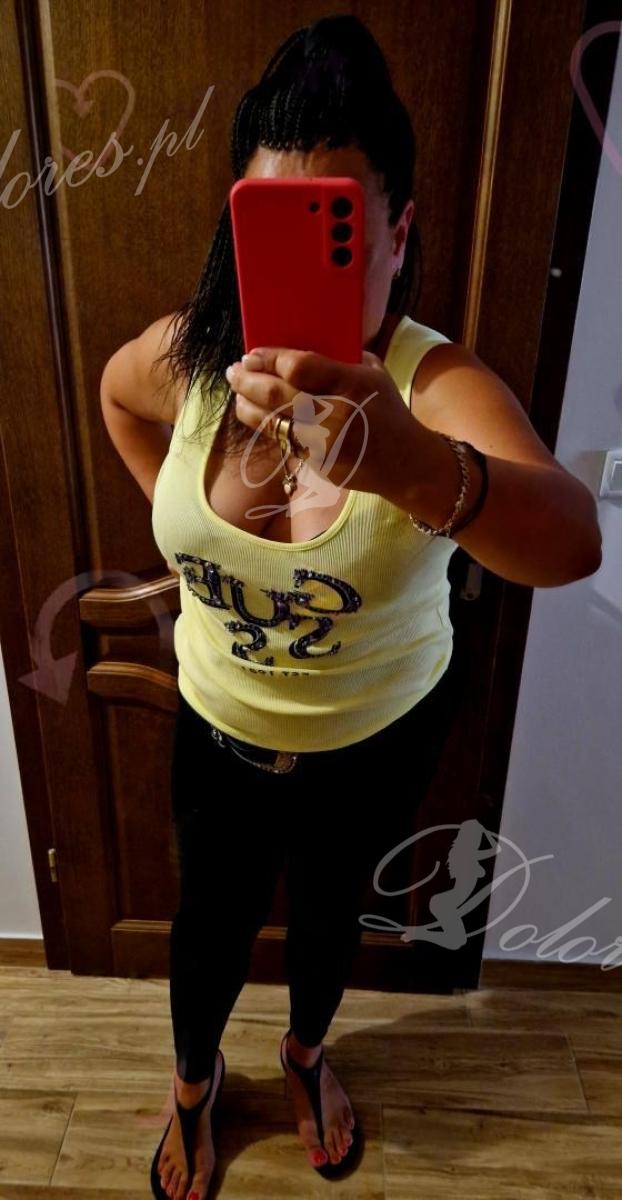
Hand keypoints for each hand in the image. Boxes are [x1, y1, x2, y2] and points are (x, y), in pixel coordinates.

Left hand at [225, 346, 422, 499]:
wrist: (406, 463)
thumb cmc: (388, 411)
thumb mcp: (374, 374)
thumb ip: (342, 358)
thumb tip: (300, 346)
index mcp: (353, 383)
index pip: (299, 367)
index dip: (270, 359)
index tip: (253, 354)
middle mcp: (336, 413)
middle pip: (277, 394)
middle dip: (247, 380)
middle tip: (233, 370)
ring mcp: (324, 443)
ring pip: (272, 421)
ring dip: (247, 405)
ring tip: (237, 392)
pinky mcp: (317, 464)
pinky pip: (283, 440)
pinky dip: (265, 424)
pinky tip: (255, 413)